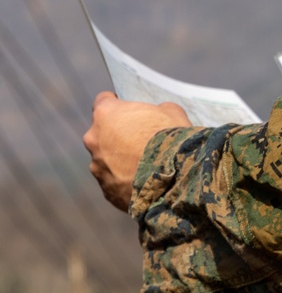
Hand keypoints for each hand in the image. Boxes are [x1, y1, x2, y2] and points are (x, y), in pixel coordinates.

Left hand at [83, 91, 190, 211]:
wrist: (176, 178)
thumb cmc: (171, 136)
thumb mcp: (170, 111)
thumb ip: (154, 111)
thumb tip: (153, 118)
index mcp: (106, 115)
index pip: (103, 101)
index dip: (116, 105)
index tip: (127, 110)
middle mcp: (94, 140)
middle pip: (101, 134)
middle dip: (116, 136)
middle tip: (137, 141)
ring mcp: (97, 168)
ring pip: (105, 160)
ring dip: (119, 161)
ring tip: (142, 167)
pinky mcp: (106, 191)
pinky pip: (113, 182)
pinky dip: (124, 181)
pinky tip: (143, 183)